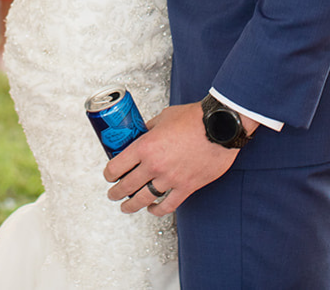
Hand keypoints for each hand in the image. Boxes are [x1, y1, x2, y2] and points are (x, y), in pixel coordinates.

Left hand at [102, 102, 238, 215]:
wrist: (220, 126)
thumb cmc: (194, 118)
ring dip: (131, 205)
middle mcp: (155, 165)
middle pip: (126, 186)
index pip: (116, 166)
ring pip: (143, 199)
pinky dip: (157, 210)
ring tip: (126, 206)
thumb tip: (141, 133)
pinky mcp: (187, 187)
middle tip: (113, 193)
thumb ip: (150, 128)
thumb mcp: (164, 117)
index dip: (109, 174)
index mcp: (145, 146)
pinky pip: (168, 205)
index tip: (109, 175)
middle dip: (115, 192)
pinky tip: (152, 209)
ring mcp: (170, 179)